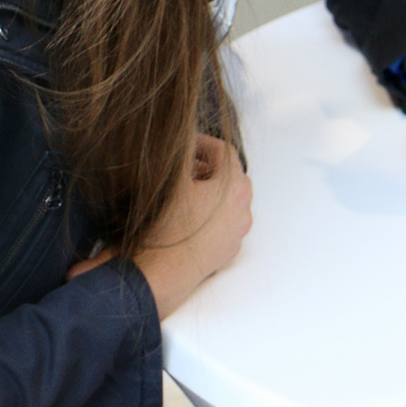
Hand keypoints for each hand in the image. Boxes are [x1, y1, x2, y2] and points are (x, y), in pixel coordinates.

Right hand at [69, 134, 252, 318]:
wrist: (162, 273)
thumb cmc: (167, 226)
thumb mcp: (171, 179)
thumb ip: (181, 150)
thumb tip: (182, 133)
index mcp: (235, 187)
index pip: (224, 151)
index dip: (203, 142)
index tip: (185, 144)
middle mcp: (243, 210)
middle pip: (230, 175)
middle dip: (207, 167)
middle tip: (185, 166)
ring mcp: (237, 233)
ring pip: (228, 201)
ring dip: (209, 190)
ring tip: (183, 190)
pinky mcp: (227, 250)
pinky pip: (223, 223)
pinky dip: (209, 213)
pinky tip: (185, 216)